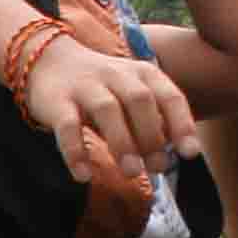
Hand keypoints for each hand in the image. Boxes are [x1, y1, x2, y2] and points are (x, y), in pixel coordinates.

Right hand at [22, 33, 198, 188]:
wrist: (48, 61)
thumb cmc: (101, 88)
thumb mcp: (132, 93)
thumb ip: (152, 120)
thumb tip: (169, 157)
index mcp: (142, 73)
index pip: (169, 95)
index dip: (182, 124)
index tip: (189, 153)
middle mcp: (116, 75)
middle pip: (139, 100)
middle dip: (151, 135)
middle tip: (156, 168)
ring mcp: (85, 86)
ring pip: (107, 109)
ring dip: (122, 142)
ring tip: (131, 172)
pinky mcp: (56, 101)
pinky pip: (67, 126)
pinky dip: (75, 151)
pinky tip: (83, 176)